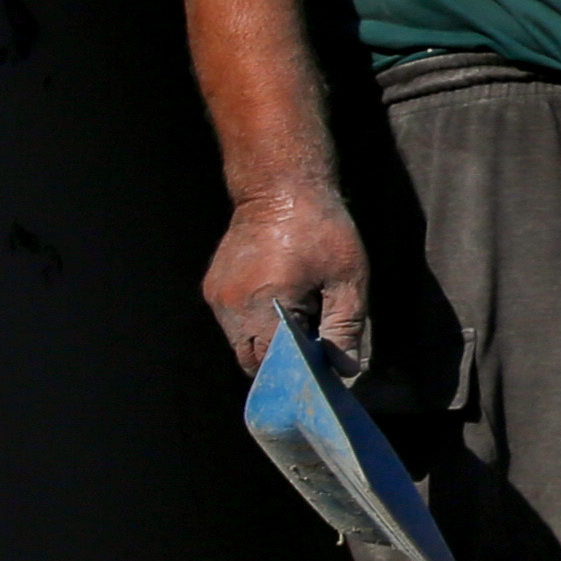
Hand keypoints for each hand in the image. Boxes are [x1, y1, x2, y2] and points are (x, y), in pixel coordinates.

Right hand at [205, 187, 370, 369]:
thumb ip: (345, 328)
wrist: (280, 187)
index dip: (299, 373)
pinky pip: (234, 323)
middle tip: (313, 341)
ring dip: (268, 341)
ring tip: (299, 314)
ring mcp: (217, 298)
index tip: (323, 367)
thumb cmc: (321, 229)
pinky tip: (281, 301)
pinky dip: (256, 324)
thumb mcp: (347, 279)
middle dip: (282, 361)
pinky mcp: (213, 288)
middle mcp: (232, 307)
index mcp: (264, 305)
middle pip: (252, 361)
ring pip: (241, 343)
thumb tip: (343, 369)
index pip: (274, 366)